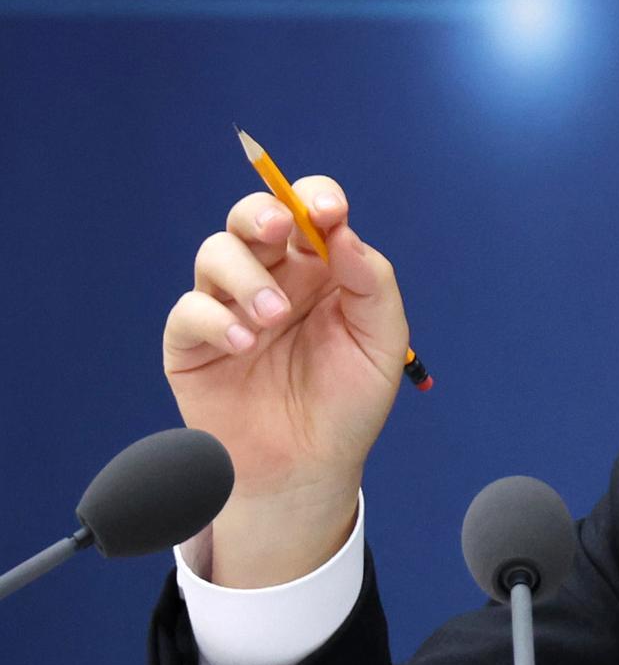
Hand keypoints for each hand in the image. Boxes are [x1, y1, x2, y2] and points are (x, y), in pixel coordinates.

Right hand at [163, 177, 408, 585]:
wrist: (309, 469)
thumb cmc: (348, 403)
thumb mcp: (381, 342)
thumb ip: (371, 283)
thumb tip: (344, 234)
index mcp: (321, 270)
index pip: (311, 211)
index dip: (315, 196)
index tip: (328, 208)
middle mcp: (273, 278)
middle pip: (253, 218)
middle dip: (261, 212)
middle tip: (280, 229)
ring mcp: (230, 306)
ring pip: (217, 252)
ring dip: (245, 274)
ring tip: (272, 316)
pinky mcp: (194, 342)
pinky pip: (190, 309)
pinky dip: (215, 319)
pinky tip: (244, 344)